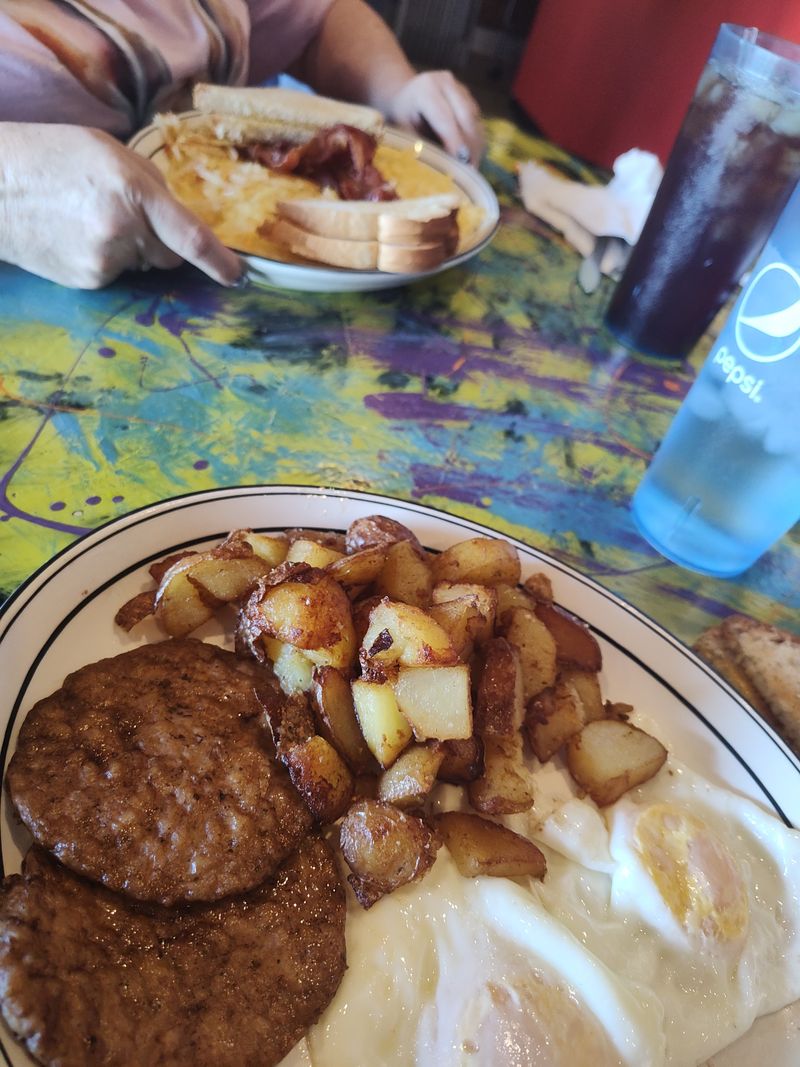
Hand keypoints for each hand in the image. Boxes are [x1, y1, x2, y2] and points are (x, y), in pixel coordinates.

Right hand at [0, 123, 241, 288]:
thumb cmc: (50, 158)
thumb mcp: (108, 151)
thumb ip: (152, 185)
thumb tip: (181, 219)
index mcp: (133, 190)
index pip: (191, 237)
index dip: (220, 261)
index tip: (239, 276)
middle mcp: (123, 230)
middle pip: (170, 254)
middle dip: (162, 241)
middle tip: (126, 215)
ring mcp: (104, 260)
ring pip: (143, 265)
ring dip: (132, 248)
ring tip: (91, 220)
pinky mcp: (88, 280)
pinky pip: (118, 274)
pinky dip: (108, 259)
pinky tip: (78, 236)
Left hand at [387, 71, 483, 164]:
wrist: (404, 94)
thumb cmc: (399, 116)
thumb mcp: (402, 129)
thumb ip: (419, 144)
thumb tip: (437, 168)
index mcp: (426, 89)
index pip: (445, 119)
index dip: (455, 143)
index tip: (462, 166)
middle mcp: (447, 83)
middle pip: (466, 118)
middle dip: (470, 147)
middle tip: (471, 172)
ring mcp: (460, 88)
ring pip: (474, 120)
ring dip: (475, 146)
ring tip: (472, 169)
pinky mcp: (469, 97)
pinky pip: (477, 121)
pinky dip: (475, 141)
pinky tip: (471, 157)